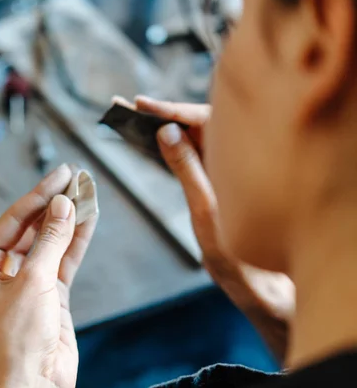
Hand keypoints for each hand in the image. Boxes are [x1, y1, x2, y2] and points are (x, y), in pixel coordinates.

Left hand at [0, 164, 97, 387]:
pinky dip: (78, 241)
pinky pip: (65, 260)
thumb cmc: (14, 344)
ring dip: (70, 220)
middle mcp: (3, 272)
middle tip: (75, 180)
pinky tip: (89, 222)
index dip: (39, 194)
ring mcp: (29, 283)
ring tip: (87, 194)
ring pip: (52, 242)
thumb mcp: (32, 282)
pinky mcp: (50, 295)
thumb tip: (61, 207)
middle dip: (55, 204)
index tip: (60, 175)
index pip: (13, 219)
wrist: (32, 385)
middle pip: (33, 227)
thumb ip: (49, 241)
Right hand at [134, 96, 294, 361]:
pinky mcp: (217, 181)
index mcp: (240, 159)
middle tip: (129, 106)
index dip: (171, 110)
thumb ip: (187, 168)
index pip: (203, 120)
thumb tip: (166, 132)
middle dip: (162, 115)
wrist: (258, 283)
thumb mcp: (205, 209)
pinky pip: (192, 155)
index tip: (143, 104)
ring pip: (193, 139)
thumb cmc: (239, 252)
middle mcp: (235, 159)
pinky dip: (170, 147)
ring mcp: (225, 169)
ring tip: (132, 118)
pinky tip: (151, 141)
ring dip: (164, 129)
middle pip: (197, 124)